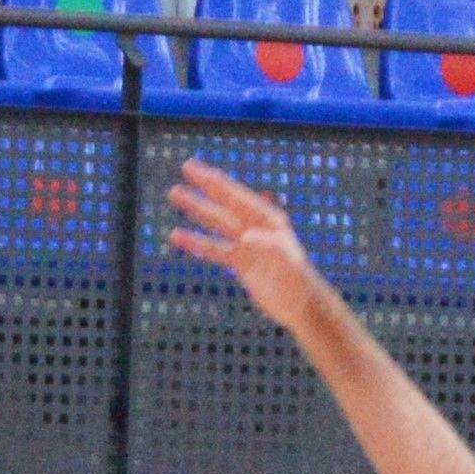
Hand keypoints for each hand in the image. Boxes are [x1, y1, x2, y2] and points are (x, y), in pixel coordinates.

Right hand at [163, 158, 329, 326]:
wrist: (300, 306)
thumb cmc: (298, 281)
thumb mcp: (286, 261)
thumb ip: (268, 246)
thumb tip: (247, 237)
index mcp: (268, 219)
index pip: (237, 195)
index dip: (215, 181)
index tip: (196, 168)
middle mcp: (256, 226)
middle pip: (224, 201)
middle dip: (204, 185)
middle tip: (185, 167)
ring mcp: (247, 243)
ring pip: (216, 221)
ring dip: (196, 209)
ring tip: (174, 194)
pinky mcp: (241, 261)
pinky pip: (214, 248)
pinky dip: (196, 242)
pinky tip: (177, 236)